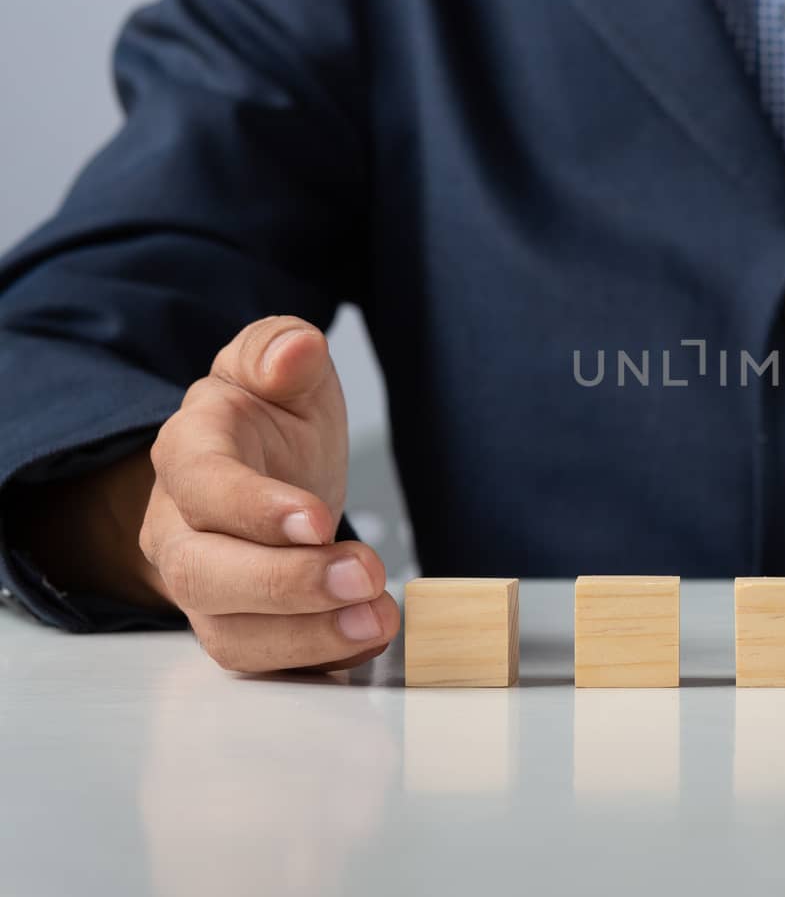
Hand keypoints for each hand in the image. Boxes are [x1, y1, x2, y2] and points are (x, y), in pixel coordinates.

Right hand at [142, 316, 397, 671]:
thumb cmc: (272, 421)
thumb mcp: (280, 369)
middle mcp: (180, 528)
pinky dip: (317, 661)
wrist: (267, 474)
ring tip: (378, 617)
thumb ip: (281, 350)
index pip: (201, 483)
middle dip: (286, 584)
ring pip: (230, 633)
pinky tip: (366, 641)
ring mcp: (205, 586)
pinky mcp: (239, 626)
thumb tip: (295, 347)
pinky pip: (264, 663)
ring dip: (307, 635)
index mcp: (189, 451)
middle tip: (365, 575)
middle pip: (204, 573)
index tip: (319, 520)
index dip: (254, 507)